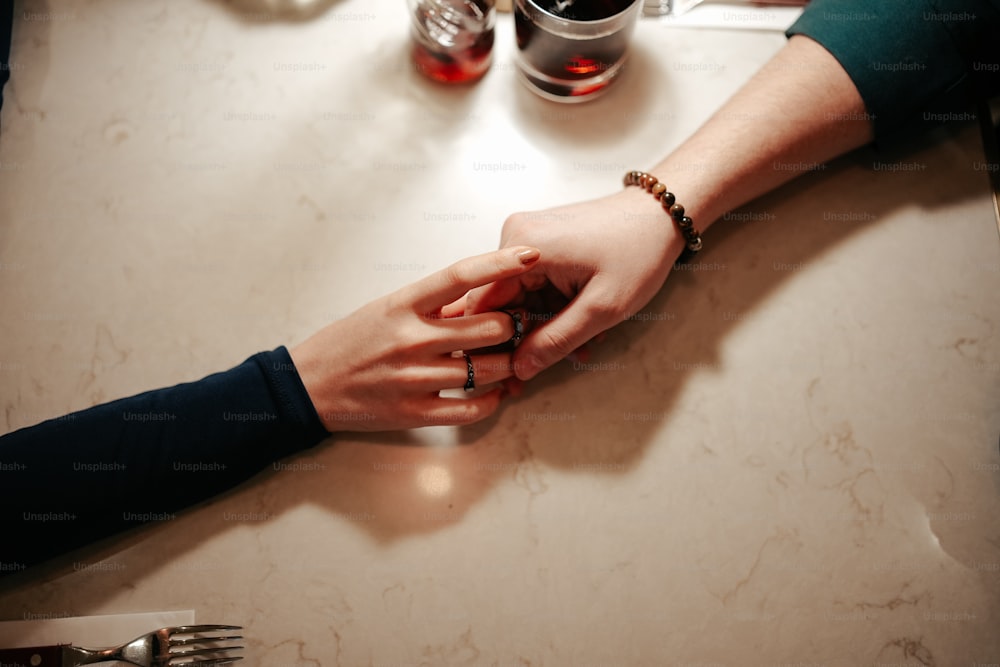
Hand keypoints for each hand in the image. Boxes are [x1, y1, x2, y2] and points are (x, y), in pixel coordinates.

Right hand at [289, 246, 539, 431]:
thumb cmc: (352, 342)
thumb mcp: (387, 309)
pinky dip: (493, 400)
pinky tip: (495, 392)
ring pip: (489, 369)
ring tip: (507, 358)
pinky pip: (473, 408)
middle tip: (515, 326)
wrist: (310, 386)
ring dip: (507, 364)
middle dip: (511, 326)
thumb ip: (432, 305)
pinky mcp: (415, 412)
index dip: (501, 264)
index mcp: (404, 305)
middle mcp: (412, 339)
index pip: (461, 276)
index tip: (530, 254)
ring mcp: (415, 378)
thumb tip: (480, 297)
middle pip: (490, 327)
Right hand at [466, 189, 685, 379]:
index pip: (483, 304)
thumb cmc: (639, 251)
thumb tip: (519, 369)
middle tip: (548, 368)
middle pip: (501, 302)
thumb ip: (557, 341)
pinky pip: (536, 286)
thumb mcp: (601, 307)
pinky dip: (556, 308)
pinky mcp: (542, 242)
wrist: (662, 214)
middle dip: (527, 338)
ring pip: (521, 298)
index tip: (507, 374)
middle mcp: (515, 236)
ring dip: (547, 326)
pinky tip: (583, 324)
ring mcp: (528, 238)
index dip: (491, 343)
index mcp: (522, 246)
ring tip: (582, 344)